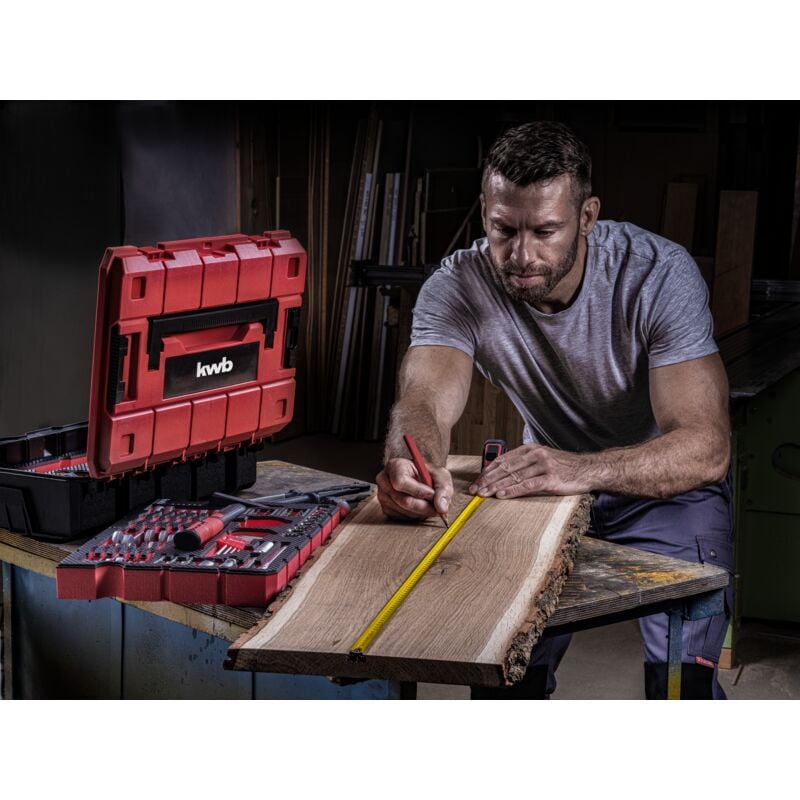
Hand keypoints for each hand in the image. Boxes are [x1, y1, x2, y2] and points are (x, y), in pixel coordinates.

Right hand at [376, 458, 453, 520]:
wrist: (421, 479)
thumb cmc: (428, 474)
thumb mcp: (440, 475)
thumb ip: (443, 488)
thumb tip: (441, 507)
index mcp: (395, 466)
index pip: (401, 482)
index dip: (419, 491)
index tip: (432, 494)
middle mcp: (384, 481)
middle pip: (403, 500)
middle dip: (424, 506)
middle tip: (437, 507)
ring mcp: (383, 496)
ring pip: (405, 511)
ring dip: (421, 512)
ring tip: (429, 504)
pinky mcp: (386, 509)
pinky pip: (402, 518)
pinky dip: (415, 516)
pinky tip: (420, 508)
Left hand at [469, 444, 591, 497]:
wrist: (588, 469)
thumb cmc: (563, 466)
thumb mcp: (542, 458)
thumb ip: (524, 463)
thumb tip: (502, 473)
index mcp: (530, 448)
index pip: (503, 460)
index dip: (487, 471)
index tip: (477, 480)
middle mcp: (535, 454)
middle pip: (505, 468)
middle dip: (487, 480)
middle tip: (475, 489)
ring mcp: (543, 466)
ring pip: (513, 477)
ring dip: (496, 486)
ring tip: (483, 494)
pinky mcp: (551, 479)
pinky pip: (527, 485)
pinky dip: (512, 490)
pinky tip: (501, 495)